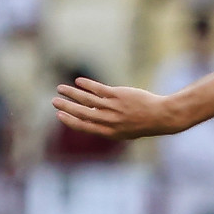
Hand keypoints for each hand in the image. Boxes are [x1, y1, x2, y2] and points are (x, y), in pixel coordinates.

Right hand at [52, 77, 182, 138]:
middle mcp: (108, 121)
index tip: (59, 115)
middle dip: (66, 106)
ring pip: (87, 100)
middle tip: (54, 101)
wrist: (160, 116)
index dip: (70, 121)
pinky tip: (79, 81)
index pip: (84, 126)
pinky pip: (98, 90)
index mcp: (108, 132)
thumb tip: (94, 116)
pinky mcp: (118, 96)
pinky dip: (87, 85)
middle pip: (82, 113)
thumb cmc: (143, 124)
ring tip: (61, 88)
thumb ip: (108, 125)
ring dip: (72, 93)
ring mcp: (112, 108)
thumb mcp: (124, 131)